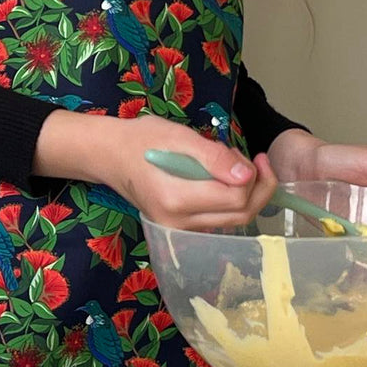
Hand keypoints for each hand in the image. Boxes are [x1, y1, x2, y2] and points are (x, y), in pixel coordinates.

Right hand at [107, 114, 278, 230]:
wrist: (109, 155)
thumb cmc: (141, 140)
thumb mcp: (180, 137)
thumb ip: (214, 157)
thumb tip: (247, 175)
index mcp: (176, 199)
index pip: (236, 198)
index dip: (253, 176)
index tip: (250, 154)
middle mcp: (177, 222)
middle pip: (240, 215)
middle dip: (257, 187)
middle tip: (251, 159)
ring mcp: (177, 229)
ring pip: (232, 220)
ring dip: (244, 194)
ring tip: (230, 166)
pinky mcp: (179, 228)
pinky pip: (218, 220)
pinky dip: (229, 201)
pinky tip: (220, 179)